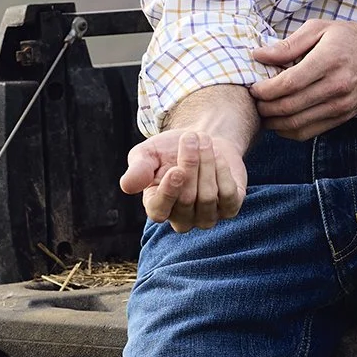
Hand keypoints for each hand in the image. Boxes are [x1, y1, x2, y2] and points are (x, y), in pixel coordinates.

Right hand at [120, 126, 248, 229]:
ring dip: (207, 164)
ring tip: (204, 141)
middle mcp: (181, 219)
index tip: (176, 170)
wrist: (202, 142)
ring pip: (208, 198)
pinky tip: (218, 157)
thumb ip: (137, 168)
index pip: (159, 211)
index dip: (168, 192)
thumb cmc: (169, 150)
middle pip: (187, 199)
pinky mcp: (229, 209)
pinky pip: (229, 196)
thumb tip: (127, 186)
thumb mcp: (148, 154)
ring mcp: (206, 217)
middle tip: (191, 137)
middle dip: (190, 164)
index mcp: (156, 207)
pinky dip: (224, 172)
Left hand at [250, 21, 356, 137]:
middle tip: (253, 101)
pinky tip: (279, 122)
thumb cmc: (353, 38)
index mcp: (328, 61)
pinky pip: (309, 132)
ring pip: (297, 124)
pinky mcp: (343, 117)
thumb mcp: (321, 29)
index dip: (264, 90)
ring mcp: (341, 106)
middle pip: (289, 107)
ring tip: (263, 112)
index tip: (253, 87)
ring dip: (273, 122)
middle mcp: (336, 87)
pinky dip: (289, 131)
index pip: (287, 84)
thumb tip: (258, 55)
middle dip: (264, 107)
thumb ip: (289, 44)